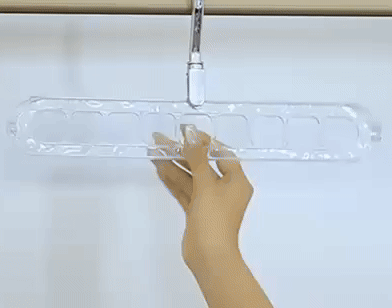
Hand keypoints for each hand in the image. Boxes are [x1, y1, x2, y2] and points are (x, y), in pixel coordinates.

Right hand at [151, 125, 253, 268]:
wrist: (209, 257)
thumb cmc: (215, 218)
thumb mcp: (207, 184)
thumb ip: (198, 158)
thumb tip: (192, 135)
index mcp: (236, 181)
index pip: (220, 154)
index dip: (204, 142)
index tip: (186, 133)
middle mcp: (224, 188)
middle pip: (202, 165)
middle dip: (182, 153)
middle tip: (162, 141)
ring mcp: (209, 200)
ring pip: (190, 177)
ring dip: (174, 165)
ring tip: (155, 151)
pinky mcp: (196, 210)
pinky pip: (185, 190)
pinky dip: (173, 180)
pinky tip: (159, 168)